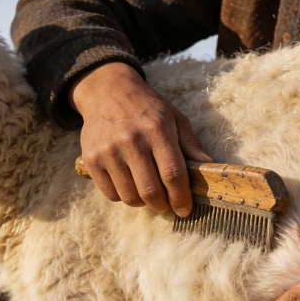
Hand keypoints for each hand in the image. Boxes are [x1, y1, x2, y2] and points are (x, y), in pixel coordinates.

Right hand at [70, 62, 212, 215]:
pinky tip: (129, 185)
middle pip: (151, 191)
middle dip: (163, 205)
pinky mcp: (91, 159)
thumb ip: (190, 143)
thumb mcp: (174, 118)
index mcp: (157, 129)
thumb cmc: (147, 108)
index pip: (173, 174)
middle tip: (166, 204)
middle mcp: (131, 140)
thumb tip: (208, 165)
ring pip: (130, 196)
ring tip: (148, 193)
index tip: (185, 209)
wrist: (108, 91)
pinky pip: (110, 194)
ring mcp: (108, 150)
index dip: (181, 197)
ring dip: (143, 203)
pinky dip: (122, 197)